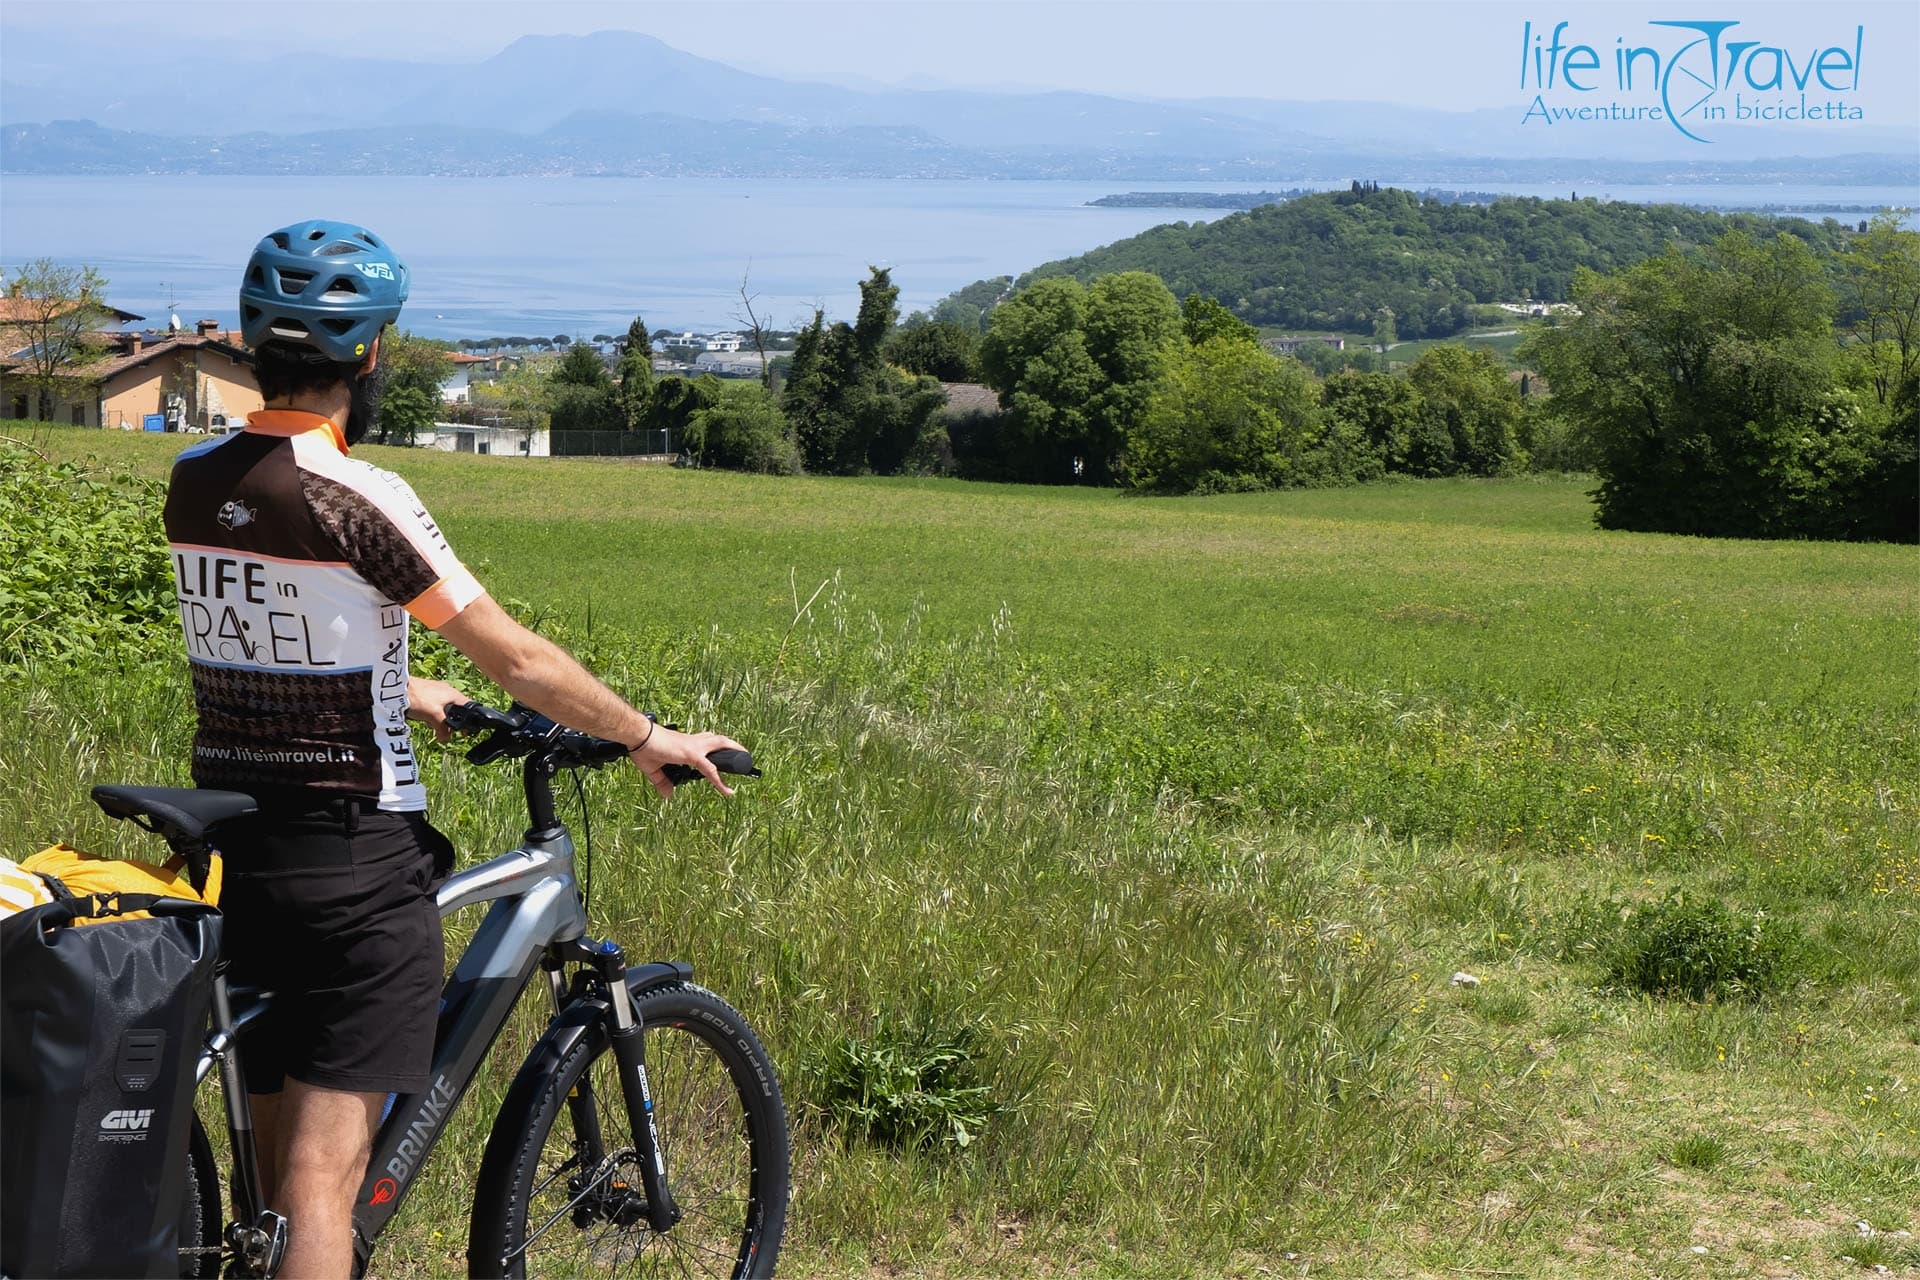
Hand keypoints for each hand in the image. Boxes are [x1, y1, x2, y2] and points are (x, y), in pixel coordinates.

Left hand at [406, 676, 469, 740]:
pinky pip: (433, 708)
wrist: (396, 690)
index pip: (469, 708)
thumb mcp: (434, 716)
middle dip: (450, 723)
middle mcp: (447, 691)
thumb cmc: (418, 698)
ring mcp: (436, 692)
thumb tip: (445, 739)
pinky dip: (431, 715)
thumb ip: (443, 729)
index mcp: (454, 694)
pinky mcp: (425, 694)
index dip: (469, 721)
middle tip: (444, 731)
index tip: (464, 732)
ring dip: (439, 720)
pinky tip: (423, 719)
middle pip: (455, 711)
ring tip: (431, 725)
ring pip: (443, 710)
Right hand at [629, 722, 745, 798]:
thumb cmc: (643, 748)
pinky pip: (709, 768)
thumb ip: (662, 782)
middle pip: (718, 740)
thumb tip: (668, 795)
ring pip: (720, 745)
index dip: (715, 750)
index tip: (722, 758)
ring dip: (734, 751)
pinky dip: (719, 779)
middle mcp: (693, 742)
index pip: (705, 744)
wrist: (637, 736)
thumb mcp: (653, 769)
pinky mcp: (690, 754)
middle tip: (743, 755)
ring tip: (745, 761)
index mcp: (686, 745)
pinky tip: (727, 790)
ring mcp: (693, 747)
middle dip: (732, 746)